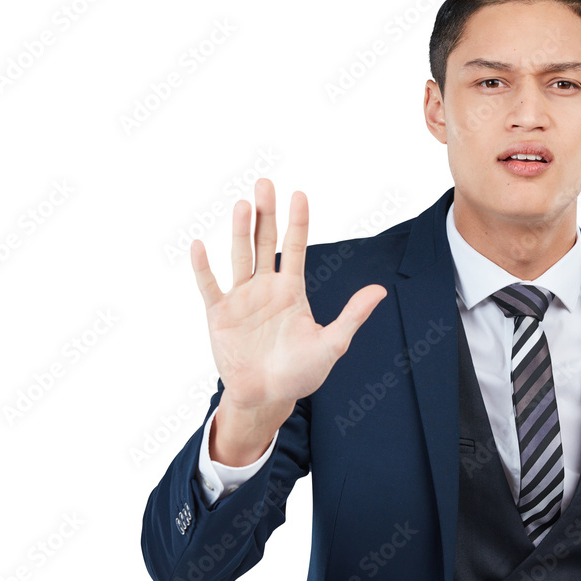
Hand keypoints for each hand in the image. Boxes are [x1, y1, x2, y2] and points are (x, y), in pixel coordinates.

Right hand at [190, 179, 385, 463]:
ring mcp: (241, 299)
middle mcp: (265, 287)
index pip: (296, 247)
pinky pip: (210, 286)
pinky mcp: (219, 314)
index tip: (299, 193)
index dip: (298, 221)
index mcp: (292, 290)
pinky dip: (204, 267)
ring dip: (241, 231)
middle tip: (265, 183)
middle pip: (265, 242)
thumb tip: (380, 290)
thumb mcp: (332, 344)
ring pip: (240, 256)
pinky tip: (200, 245)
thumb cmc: (300, 372)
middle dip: (266, 213)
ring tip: (244, 204)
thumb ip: (352, 316)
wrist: (267, 398)